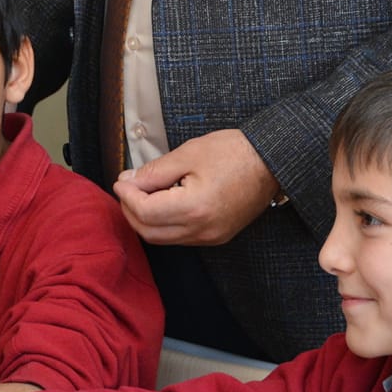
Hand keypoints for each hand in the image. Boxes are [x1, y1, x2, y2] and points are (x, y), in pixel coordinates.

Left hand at [113, 128, 279, 245]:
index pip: (145, 212)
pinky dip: (164, 223)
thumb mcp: (188, 154)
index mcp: (194, 208)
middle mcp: (202, 230)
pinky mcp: (216, 236)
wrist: (270, 163)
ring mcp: (210, 237)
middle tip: (127, 187)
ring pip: (163, 238)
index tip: (121, 180)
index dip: (127, 196)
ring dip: (146, 219)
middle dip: (131, 210)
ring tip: (143, 192)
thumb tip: (129, 181)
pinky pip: (180, 237)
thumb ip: (155, 171)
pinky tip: (164, 201)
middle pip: (149, 232)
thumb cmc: (234, 152)